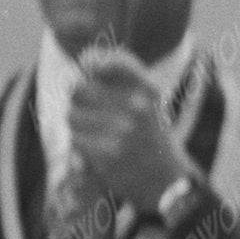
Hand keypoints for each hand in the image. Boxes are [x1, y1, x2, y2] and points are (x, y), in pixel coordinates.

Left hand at [61, 52, 189, 224]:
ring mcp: (122, 129)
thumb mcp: (148, 101)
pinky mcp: (108, 153)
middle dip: (77, 100)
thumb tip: (84, 57)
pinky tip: (95, 151)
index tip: (86, 65)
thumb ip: (121, 77)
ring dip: (76, 126)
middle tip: (88, 111)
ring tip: (94, 134)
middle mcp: (137, 105)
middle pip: (78, 88)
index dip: (92, 61)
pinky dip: (79, 146)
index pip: (111, 61)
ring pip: (72, 115)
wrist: (168, 181)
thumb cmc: (151, 137)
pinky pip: (75, 139)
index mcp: (148, 89)